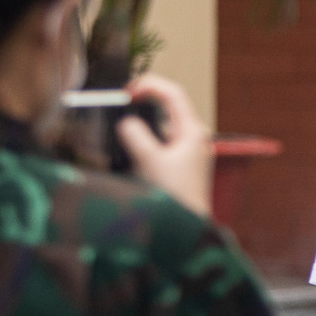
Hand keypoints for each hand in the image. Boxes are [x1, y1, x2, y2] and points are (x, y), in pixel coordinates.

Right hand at [118, 73, 212, 216]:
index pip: (172, 93)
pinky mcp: (182, 165)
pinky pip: (162, 142)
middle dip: (143, 101)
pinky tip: (130, 147)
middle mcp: (195, 138)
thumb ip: (135, 136)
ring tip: (121, 124)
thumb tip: (127, 123)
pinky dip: (146, 139)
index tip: (126, 92)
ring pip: (163, 125)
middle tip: (120, 103)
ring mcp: (189, 151)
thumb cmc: (176, 197)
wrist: (189, 230)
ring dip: (142, 122)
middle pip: (168, 106)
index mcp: (193, 131)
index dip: (148, 85)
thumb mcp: (150, 162)